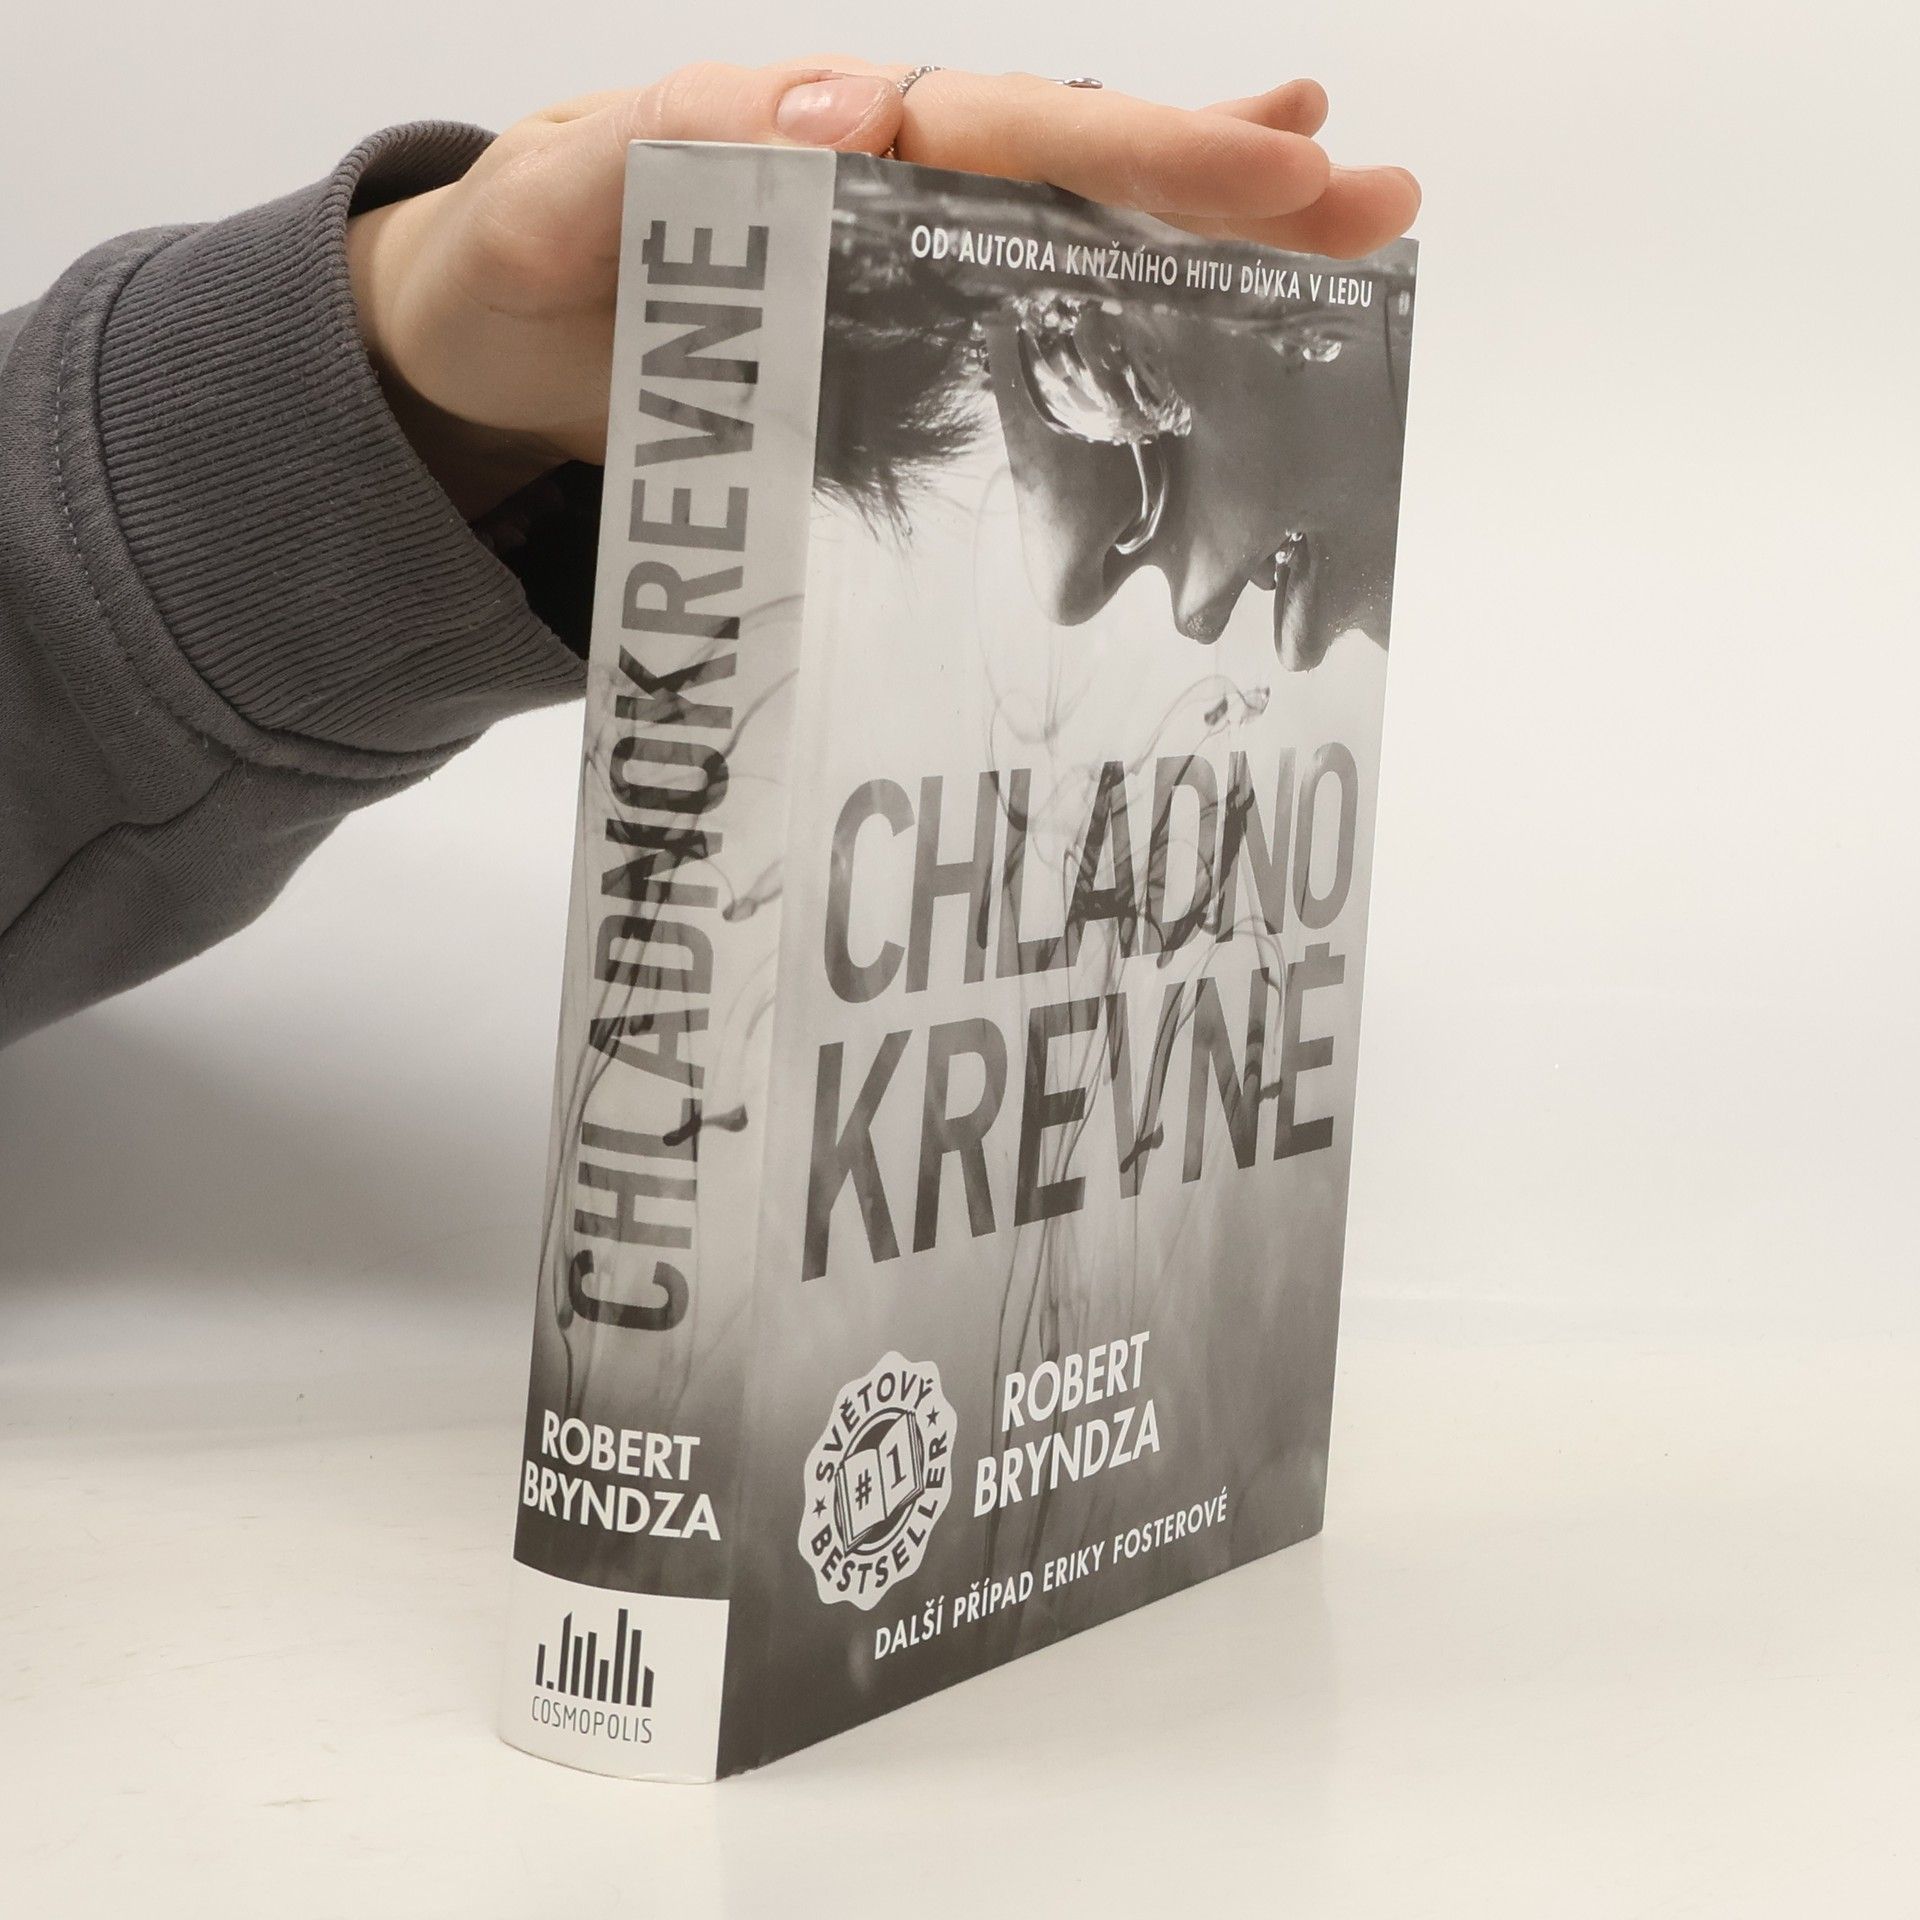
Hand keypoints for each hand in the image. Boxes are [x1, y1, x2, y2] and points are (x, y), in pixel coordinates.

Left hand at [346, 59, 1420, 516]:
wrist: (489, 367)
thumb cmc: (529, 263)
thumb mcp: (567, 190)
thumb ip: (678, 143)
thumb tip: (844, 108)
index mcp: (837, 144)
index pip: (1008, 131)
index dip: (1136, 148)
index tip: (1265, 158)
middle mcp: (897, 197)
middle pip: (1081, 176)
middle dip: (1221, 185)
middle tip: (1368, 196)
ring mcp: (906, 283)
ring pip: (1079, 247)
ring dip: (1208, 243)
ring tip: (1350, 229)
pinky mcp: (899, 366)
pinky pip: (1025, 341)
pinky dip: (1119, 332)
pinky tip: (1213, 337)